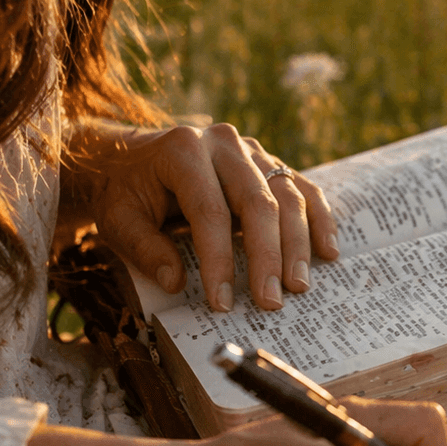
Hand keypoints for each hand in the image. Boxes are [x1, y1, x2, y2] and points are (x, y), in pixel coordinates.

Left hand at [62, 121, 338, 310]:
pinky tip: (328, 250)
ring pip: (287, 195)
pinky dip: (318, 219)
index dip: (218, 260)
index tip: (222, 302)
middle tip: (272, 300)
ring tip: (299, 284)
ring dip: (297, 244)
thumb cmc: (125, 191)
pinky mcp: (269, 161)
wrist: (130, 156)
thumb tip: (177, 283)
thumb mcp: (118, 220)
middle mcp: (223, 143)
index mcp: (183, 151)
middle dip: (267, 256)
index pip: (209, 211)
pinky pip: (303, 188)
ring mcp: (252, 149)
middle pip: (258, 201)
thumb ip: (145, 249)